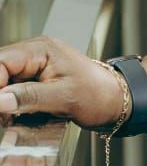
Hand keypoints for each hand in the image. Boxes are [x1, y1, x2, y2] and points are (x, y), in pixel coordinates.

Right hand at [0, 36, 125, 129]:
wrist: (116, 100)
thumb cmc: (99, 94)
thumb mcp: (64, 97)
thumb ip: (30, 97)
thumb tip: (0, 100)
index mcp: (41, 49)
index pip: (1, 61)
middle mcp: (34, 55)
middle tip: (6, 114)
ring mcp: (33, 68)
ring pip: (4, 83)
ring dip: (5, 102)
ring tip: (16, 116)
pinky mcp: (34, 82)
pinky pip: (13, 92)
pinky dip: (12, 106)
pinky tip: (20, 115)